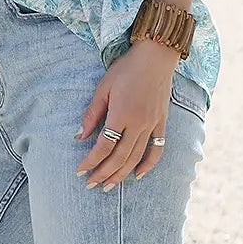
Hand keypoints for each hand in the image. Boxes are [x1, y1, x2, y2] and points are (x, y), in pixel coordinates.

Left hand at [75, 40, 179, 189]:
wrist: (156, 57)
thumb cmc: (126, 69)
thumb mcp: (103, 87)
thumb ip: (92, 113)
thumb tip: (79, 136)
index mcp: (121, 114)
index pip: (103, 146)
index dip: (91, 161)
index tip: (79, 171)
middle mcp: (138, 124)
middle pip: (119, 157)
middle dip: (103, 173)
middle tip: (90, 185)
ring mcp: (152, 125)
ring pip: (136, 158)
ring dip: (121, 174)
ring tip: (108, 186)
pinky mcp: (162, 124)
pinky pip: (157, 150)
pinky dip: (148, 165)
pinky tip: (137, 174)